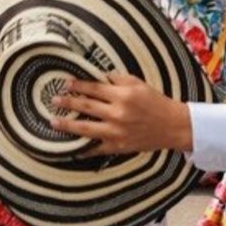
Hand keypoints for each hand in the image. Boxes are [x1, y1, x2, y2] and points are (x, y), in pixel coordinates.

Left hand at [50, 73, 192, 154]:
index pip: (94, 88)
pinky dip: (83, 149)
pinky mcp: (118, 146)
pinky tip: (71, 148)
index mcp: (123, 95)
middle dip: (67, 103)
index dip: (78, 85)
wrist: (172, 126)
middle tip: (54, 100)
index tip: (65, 83)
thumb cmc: (154, 102)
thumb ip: (117, 80)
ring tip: (53, 122)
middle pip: (86, 107)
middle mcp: (118, 113)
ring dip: (67, 126)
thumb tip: (97, 77)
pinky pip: (96, 148)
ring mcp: (117, 132)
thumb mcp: (138, 84)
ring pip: (85, 128)